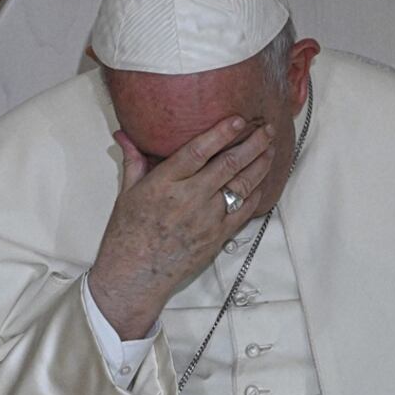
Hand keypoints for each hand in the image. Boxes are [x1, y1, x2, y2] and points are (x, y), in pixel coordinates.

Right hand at [87, 117, 275, 339]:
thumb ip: (133, 161)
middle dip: (252, 144)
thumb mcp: (126, 193)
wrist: (135, 274)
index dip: (221, 133)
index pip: (198, 151)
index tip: (238, 120)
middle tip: (266, 128)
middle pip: (228, 165)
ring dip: (260, 165)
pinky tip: (263, 181)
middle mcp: (189, 198)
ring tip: (271, 149)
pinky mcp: (217, 236)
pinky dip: (256, 194)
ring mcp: (207, 219)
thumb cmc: (127, 233)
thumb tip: (123, 134)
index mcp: (164, 183)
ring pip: (242, 185)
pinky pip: (244, 211)